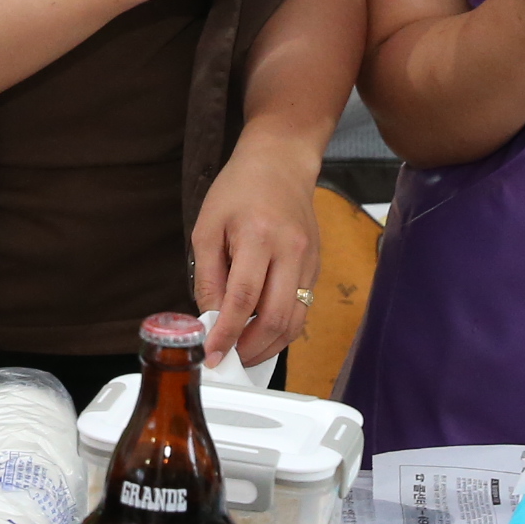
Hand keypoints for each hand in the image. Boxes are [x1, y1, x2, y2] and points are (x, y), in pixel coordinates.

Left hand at [191, 132, 318, 367]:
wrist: (281, 164)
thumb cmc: (238, 191)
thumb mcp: (208, 227)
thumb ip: (208, 276)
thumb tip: (209, 319)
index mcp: (259, 236)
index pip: (243, 298)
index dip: (227, 333)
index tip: (213, 355)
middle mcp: (291, 251)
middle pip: (276, 317)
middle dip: (250, 347)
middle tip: (229, 359)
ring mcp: (309, 261)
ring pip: (295, 320)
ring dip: (270, 346)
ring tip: (244, 353)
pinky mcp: (316, 268)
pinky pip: (303, 309)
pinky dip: (282, 329)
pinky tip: (261, 333)